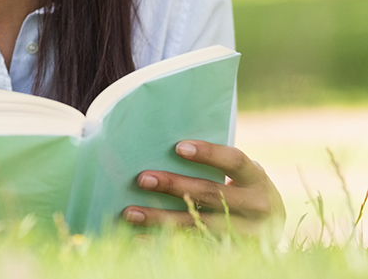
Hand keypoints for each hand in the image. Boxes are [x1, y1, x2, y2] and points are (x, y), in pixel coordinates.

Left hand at [122, 141, 284, 239]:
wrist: (271, 228)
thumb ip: (213, 164)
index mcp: (256, 178)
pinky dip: (165, 243)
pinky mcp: (234, 254)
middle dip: (174, 185)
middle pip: (211, 194)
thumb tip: (163, 150)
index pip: (233, 160)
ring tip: (130, 212)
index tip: (178, 147)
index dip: (208, 154)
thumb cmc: (241, 188)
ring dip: (161, 218)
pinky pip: (195, 249)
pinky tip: (140, 239)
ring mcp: (248, 234)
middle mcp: (257, 207)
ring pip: (199, 225)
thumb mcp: (239, 174)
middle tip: (142, 179)